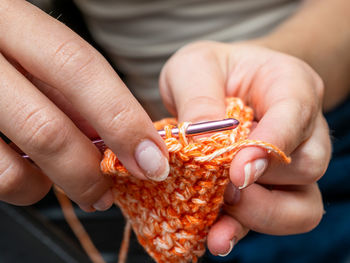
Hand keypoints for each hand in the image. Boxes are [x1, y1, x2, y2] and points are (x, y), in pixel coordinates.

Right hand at [0, 0, 168, 210]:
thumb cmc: (9, 56)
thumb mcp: (41, 58)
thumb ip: (76, 91)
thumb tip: (123, 139)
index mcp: (13, 22)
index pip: (79, 67)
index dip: (122, 118)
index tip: (153, 159)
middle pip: (48, 126)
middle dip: (92, 169)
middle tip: (114, 191)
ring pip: (17, 164)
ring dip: (62, 184)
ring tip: (78, 183)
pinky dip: (28, 188)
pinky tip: (37, 176)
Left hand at [159, 41, 330, 255]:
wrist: (216, 84)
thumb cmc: (210, 70)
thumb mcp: (194, 67)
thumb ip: (198, 97)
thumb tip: (202, 142)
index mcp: (290, 85)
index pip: (295, 116)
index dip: (271, 147)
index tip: (237, 172)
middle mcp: (301, 128)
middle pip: (306, 166)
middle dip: (261, 184)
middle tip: (219, 184)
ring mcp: (289, 164)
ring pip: (300, 205)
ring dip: (257, 215)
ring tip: (217, 213)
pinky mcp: (268, 189)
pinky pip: (271, 221)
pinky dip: (242, 231)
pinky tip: (216, 237)